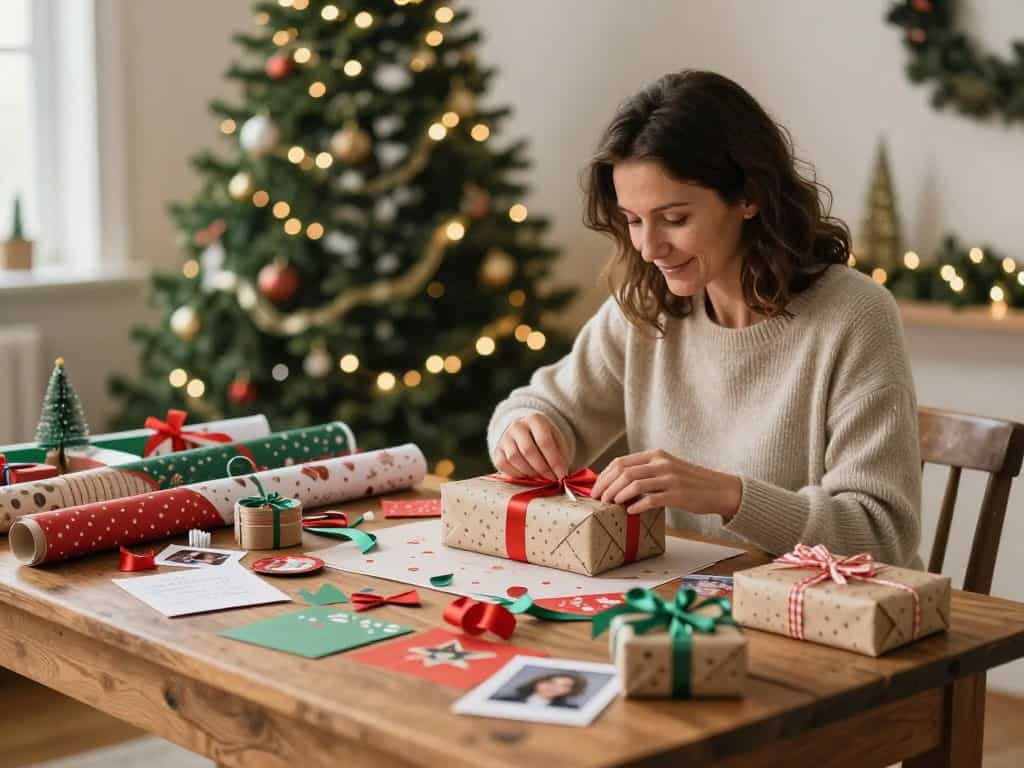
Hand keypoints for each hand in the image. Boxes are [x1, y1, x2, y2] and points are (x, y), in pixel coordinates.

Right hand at [493, 413, 569, 480]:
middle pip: (528, 450)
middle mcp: (517, 426)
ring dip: (530, 472)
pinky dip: (516, 474)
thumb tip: (561, 474)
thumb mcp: (556, 440)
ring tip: (541, 478)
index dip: (554, 460)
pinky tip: (527, 476)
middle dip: (542, 468)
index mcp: (535, 419)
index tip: (562, 474)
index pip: (544, 441)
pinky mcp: (497, 450)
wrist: (524, 432)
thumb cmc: (544, 439)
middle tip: (552, 479)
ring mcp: (504, 438)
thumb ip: (560, 455)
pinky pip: (503, 465)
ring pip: (514, 458)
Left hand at [590, 448, 741, 517]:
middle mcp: (661, 463)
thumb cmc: (689, 482)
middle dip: (606, 487)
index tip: (596, 489)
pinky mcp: (678, 494)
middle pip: (623, 472)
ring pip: (634, 484)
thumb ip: (645, 471)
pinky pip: (651, 499)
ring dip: (618, 496)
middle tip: (599, 500)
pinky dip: (637, 506)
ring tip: (611, 505)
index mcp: (656, 455)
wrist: (719, 489)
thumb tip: (616, 484)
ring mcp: (670, 478)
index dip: (604, 476)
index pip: (621, 462)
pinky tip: (630, 512)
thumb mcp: (666, 468)